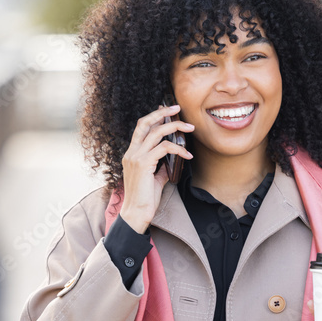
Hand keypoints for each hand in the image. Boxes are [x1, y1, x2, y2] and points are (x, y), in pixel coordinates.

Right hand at [119, 104, 193, 232]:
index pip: (142, 128)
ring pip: (156, 133)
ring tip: (190, 128)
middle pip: (144, 123)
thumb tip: (172, 159)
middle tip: (176, 107)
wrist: (136, 213)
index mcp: (131, 154)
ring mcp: (136, 157)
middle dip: (161, 112)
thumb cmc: (145, 199)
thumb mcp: (154, 178)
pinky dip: (179, 149)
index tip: (168, 110)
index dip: (154, 117)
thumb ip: (161, 166)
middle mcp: (131, 152)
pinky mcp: (144, 164)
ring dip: (175, 127)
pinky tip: (188, 155)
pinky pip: (164, 148)